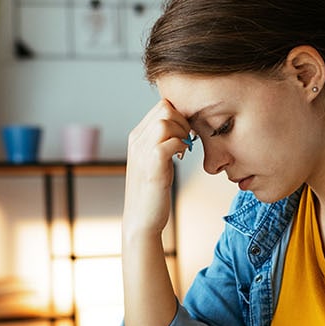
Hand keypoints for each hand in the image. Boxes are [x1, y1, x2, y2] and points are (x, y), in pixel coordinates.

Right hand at [123, 99, 192, 241]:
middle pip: (164, 109)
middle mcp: (136, 141)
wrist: (142, 219)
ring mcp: (142, 152)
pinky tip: (181, 157)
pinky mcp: (152, 166)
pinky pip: (171, 141)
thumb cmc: (152, 191)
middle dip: (183, 120)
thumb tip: (182, 126)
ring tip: (184, 148)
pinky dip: (182, 146)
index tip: (186, 132)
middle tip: (188, 139)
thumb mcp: (153, 161)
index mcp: (136, 137)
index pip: (161, 107)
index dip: (179, 115)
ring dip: (182, 132)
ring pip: (166, 121)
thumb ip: (161, 142)